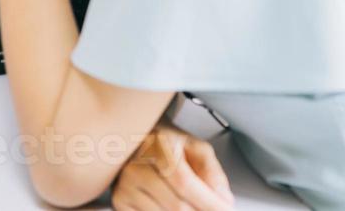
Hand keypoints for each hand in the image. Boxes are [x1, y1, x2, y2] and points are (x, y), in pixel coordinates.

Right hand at [112, 122, 233, 210]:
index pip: (185, 183)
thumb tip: (222, 201)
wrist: (135, 141)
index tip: (225, 210)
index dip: (208, 203)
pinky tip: (167, 205)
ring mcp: (124, 184)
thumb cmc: (168, 146)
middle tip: (208, 209)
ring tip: (187, 204)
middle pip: (177, 206)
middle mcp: (135, 164)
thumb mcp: (197, 149)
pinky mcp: (119, 201)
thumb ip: (213, 173)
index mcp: (157, 146)